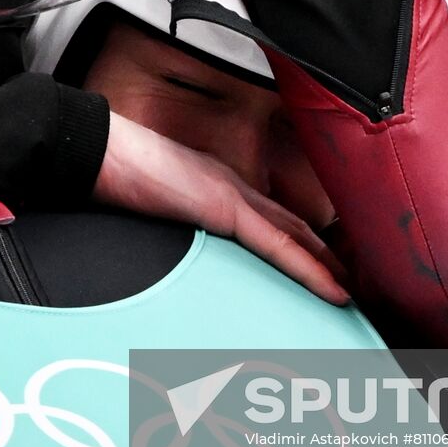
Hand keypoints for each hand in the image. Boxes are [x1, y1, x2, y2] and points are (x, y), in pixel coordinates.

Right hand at [93, 112, 349, 304]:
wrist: (95, 153)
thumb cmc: (110, 176)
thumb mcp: (149, 206)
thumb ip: (169, 224)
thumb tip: (169, 253)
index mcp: (215, 186)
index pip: (270, 219)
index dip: (301, 244)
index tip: (322, 268)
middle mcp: (232, 187)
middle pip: (293, 226)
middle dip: (325, 256)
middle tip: (350, 285)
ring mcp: (232, 195)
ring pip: (296, 236)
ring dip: (329, 266)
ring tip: (352, 293)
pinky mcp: (225, 208)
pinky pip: (278, 244)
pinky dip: (310, 268)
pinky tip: (334, 289)